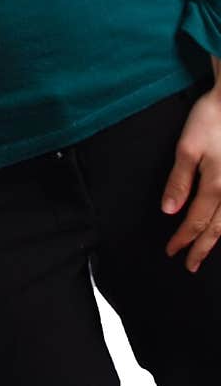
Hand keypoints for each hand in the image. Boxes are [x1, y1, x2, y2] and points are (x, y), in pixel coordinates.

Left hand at [161, 60, 220, 272]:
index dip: (182, 239)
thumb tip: (169, 211)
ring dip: (217, 239)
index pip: (194, 221)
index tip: (171, 251)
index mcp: (215, 185)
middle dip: (200, 248)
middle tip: (189, 265)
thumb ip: (179, 181)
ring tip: (206, 253)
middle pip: (215, 228)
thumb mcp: (187, 147)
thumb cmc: (212, 120)